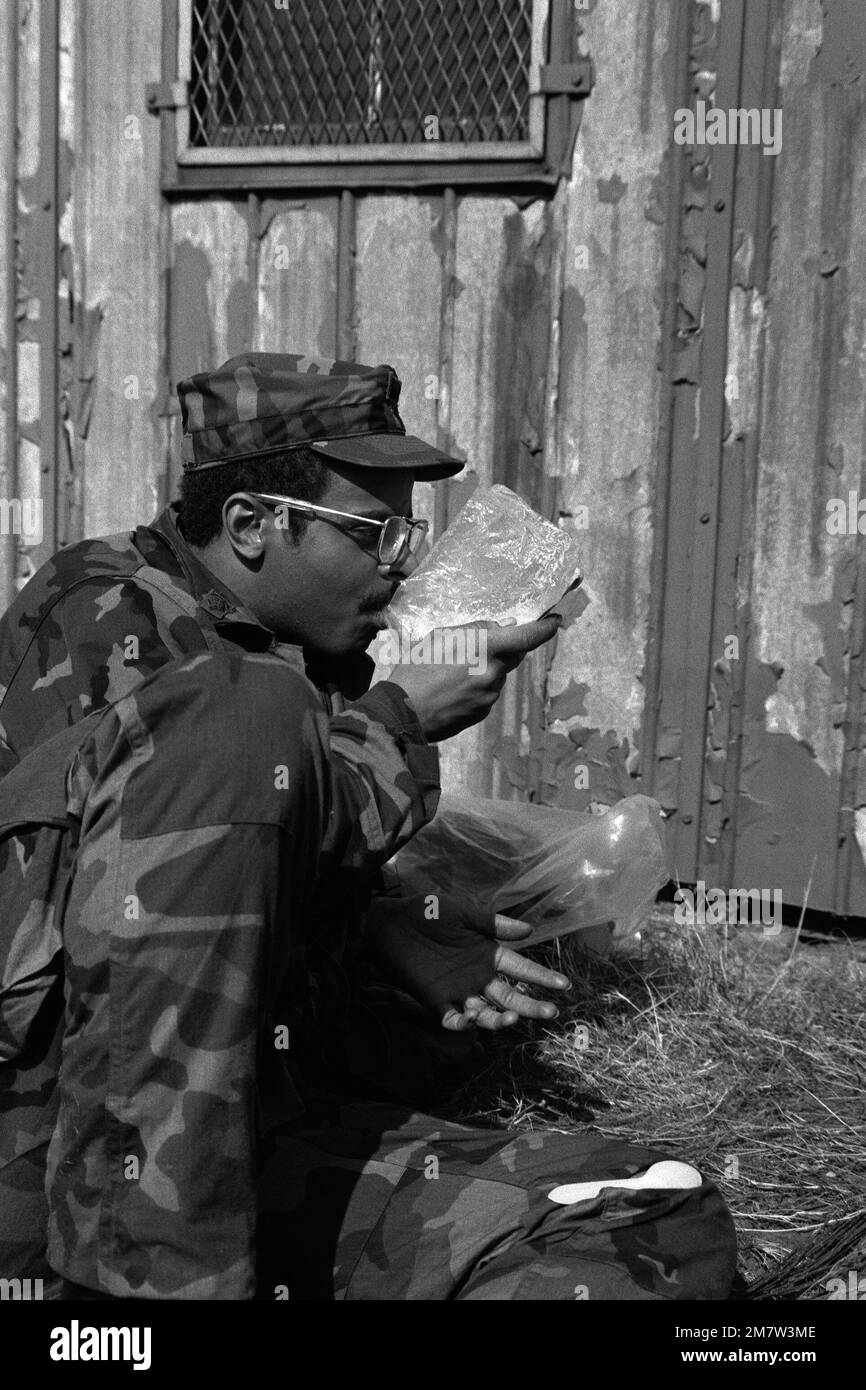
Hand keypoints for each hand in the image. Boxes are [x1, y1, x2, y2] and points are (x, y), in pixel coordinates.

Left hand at [365, 892, 570, 1031]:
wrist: (391, 922)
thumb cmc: (428, 912)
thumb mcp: (463, 913)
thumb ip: (493, 923)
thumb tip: (530, 929)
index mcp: (488, 953)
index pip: (521, 968)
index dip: (542, 977)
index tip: (563, 985)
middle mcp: (478, 976)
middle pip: (510, 996)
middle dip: (531, 1005)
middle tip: (550, 1012)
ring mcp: (458, 990)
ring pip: (486, 1013)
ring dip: (500, 1019)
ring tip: (511, 1018)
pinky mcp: (436, 1001)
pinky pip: (452, 1019)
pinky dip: (462, 1023)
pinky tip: (470, 1016)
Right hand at [385, 616, 561, 741]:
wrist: (402, 713)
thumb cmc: (415, 670)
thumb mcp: (440, 636)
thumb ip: (475, 630)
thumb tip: (502, 628)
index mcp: (485, 648)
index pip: (528, 637)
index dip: (546, 628)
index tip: (555, 621)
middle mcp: (493, 673)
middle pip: (513, 655)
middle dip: (504, 648)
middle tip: (480, 646)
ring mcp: (489, 696)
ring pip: (497, 674)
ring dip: (484, 668)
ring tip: (451, 671)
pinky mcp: (482, 712)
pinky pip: (487, 692)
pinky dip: (476, 686)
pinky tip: (451, 688)